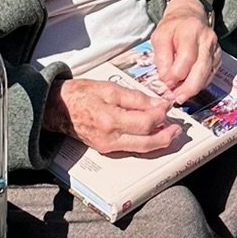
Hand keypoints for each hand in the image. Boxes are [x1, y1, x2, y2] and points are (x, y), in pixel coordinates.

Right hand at [44, 77, 180, 157]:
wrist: (58, 108)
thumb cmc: (81, 94)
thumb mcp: (109, 88)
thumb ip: (135, 98)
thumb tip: (158, 104)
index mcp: (110, 120)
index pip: (145, 123)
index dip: (161, 115)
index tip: (168, 106)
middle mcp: (109, 138)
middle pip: (147, 143)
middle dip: (166, 136)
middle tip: (178, 129)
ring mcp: (107, 147)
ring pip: (140, 148)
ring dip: (158, 141)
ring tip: (169, 131)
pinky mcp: (106, 149)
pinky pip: (131, 148)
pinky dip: (144, 141)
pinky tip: (151, 133)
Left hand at [149, 0, 220, 102]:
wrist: (189, 17)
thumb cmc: (173, 27)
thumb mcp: (159, 36)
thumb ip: (161, 58)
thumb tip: (166, 79)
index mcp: (191, 31)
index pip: (186, 58)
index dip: (175, 75)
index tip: (165, 83)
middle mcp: (207, 39)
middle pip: (201, 70)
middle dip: (188, 88)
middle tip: (175, 98)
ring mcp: (215, 49)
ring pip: (207, 75)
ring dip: (193, 89)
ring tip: (179, 96)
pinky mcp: (218, 58)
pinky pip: (210, 76)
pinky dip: (199, 85)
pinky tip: (188, 88)